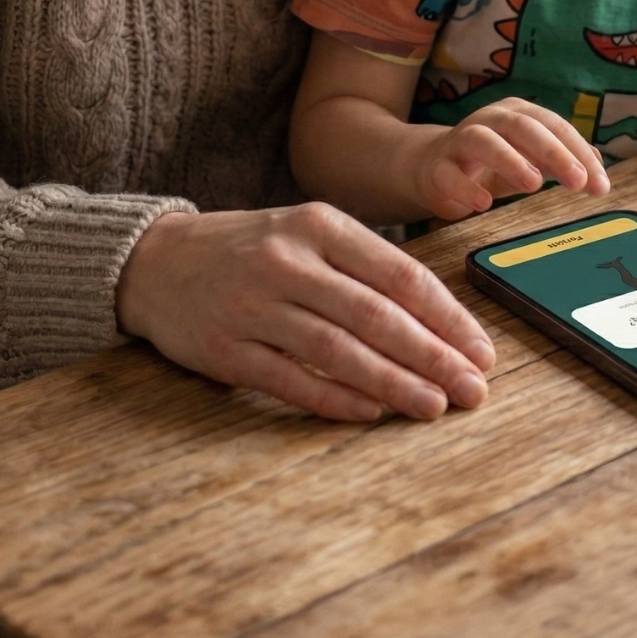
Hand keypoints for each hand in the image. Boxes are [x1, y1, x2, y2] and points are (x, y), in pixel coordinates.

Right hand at [115, 204, 495, 422]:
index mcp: (319, 224)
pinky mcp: (226, 349)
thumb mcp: (306, 233)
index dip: (446, 316)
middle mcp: (289, 260)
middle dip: (434, 356)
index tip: (481, 349)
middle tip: (473, 388)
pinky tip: (372, 413)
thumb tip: (438, 320)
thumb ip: (364, 267)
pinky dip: (336, 399)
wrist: (156, 260)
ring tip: (434, 406)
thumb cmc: (251, 249)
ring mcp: (254, 306)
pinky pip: (292, 380)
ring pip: (340, 351)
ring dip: (394, 383)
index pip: (399, 273)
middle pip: (377, 315)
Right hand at [412, 99, 609, 220]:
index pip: (554, 126)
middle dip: (554, 152)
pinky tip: (484, 203)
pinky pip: (449, 173)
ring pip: (483, 141)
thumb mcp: (529, 159)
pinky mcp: (437, 167)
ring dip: (510, 160)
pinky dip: (466, 187)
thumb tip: (597, 166)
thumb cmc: (489, 162)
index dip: (580, 152)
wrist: (433, 167)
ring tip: (534, 184)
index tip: (600, 183)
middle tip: (578, 181)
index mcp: (517, 114)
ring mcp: (460, 140)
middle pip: (523, 127)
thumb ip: (560, 161)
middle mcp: (489, 120)